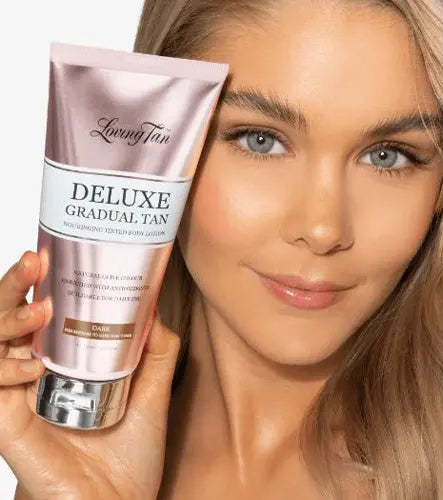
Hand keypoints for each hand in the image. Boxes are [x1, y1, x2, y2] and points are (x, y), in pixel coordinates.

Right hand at [0, 250, 180, 499]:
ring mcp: (17, 399)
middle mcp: (34, 375)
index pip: (40, 313)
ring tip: (40, 308)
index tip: (51, 253)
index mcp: (63, 363)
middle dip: (15, 286)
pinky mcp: (7, 426)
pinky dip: (4, 369)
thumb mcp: (153, 393)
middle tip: (35, 260)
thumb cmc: (129, 456)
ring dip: (7, 319)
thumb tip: (154, 306)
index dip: (39, 283)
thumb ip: (156, 351)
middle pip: (9, 320)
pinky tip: (32, 364)